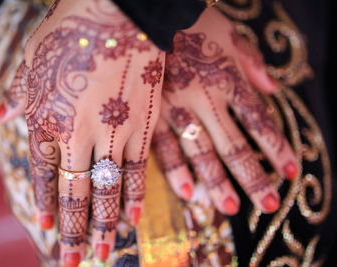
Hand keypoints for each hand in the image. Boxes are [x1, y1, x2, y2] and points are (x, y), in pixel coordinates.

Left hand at [0, 0, 163, 264]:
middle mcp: (76, 135)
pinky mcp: (139, 127)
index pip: (44, 175)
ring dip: (104, 224)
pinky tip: (132, 219)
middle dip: (74, 231)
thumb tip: (0, 118)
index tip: (49, 229)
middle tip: (74, 259)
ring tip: (104, 251)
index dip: (46, 204)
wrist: (116, 14)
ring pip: (106, 190)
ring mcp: (110, 134)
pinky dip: (133, 197)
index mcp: (46, 120)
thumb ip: (17, 96)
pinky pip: (135, 170)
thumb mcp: (32, 61)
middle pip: (73, 193)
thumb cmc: (70, 34)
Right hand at [153, 8, 297, 214]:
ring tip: (231, 207)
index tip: (289, 173)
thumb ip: (251, 62)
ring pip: (201, 153)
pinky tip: (187, 192)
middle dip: (252, 177)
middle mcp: (205, 99)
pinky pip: (165, 147)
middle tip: (266, 204)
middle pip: (234, 146)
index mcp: (227, 79)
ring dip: (217, 183)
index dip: (276, 148)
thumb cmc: (190, 24)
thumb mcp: (228, 33)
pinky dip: (176, 171)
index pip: (258, 121)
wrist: (146, 16)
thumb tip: (276, 87)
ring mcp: (177, 109)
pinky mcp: (151, 114)